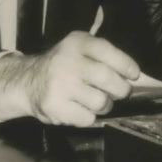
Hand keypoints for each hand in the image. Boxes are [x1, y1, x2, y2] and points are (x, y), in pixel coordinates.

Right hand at [0, 32, 139, 126]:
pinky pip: (88, 118)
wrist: (26, 82)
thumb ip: (104, 54)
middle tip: (120, 92)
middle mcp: (67, 62)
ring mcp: (59, 86)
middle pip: (108, 78)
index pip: (108, 51)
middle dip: (121, 89)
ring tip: (99, 101)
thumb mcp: (79, 48)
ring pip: (101, 101)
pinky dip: (90, 117)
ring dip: (106, 105)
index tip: (134, 75)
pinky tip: (82, 109)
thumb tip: (135, 75)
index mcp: (77, 43)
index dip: (126, 65)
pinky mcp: (55, 107)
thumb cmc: (63, 65)